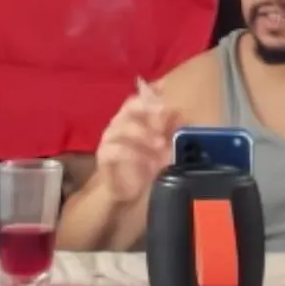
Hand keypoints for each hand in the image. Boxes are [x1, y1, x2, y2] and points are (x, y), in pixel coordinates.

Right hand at [96, 88, 176, 203]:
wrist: (127, 190)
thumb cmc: (145, 164)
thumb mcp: (163, 147)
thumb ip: (170, 130)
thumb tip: (180, 113)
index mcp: (133, 117)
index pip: (140, 97)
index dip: (153, 95)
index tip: (168, 100)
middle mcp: (119, 123)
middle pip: (130, 106)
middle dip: (148, 108)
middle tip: (165, 114)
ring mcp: (109, 138)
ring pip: (123, 127)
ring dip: (144, 134)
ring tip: (161, 144)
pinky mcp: (104, 155)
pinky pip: (116, 150)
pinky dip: (134, 154)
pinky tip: (149, 163)